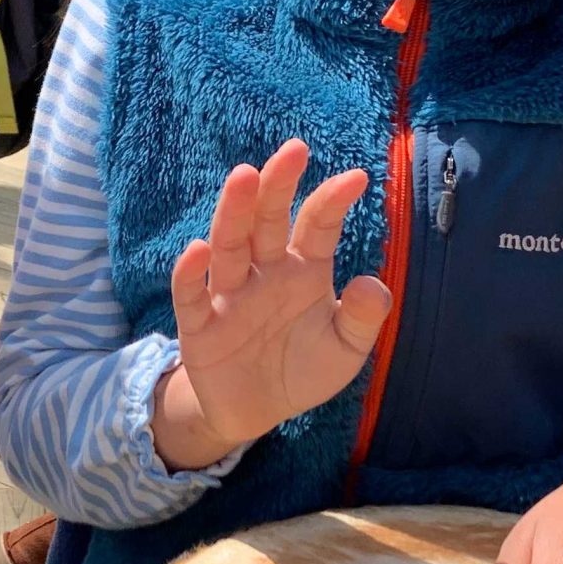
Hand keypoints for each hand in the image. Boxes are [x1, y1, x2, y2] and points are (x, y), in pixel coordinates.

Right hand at [150, 139, 390, 470]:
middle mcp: (264, 272)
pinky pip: (191, 295)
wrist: (255, 412)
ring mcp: (229, 295)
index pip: (317, 226)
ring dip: (235, 211)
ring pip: (230, 244)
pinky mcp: (199, 325)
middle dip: (278, 186)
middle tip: (292, 151)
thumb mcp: (345, 351)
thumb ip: (363, 319)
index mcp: (303, 269)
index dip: (334, 201)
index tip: (359, 177)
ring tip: (244, 176)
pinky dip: (190, 273)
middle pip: (268, 221)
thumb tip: (372, 283)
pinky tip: (198, 250)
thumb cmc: (302, 369)